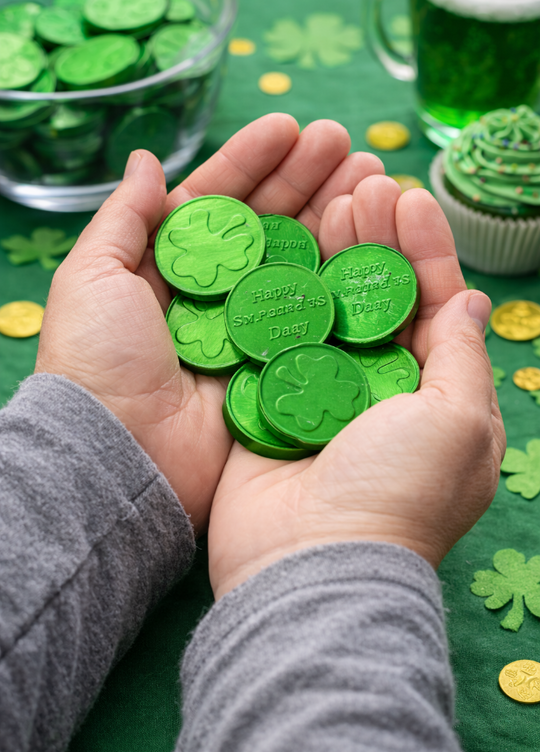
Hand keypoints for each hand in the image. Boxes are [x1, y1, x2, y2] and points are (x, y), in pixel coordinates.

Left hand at [35, 114, 383, 532]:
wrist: (122, 452)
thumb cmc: (97, 360)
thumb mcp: (92, 276)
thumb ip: (124, 217)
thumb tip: (148, 158)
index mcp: (171, 267)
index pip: (219, 202)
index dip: (253, 162)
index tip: (291, 126)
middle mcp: (217, 295)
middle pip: (269, 226)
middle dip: (307, 180)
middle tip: (349, 144)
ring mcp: (251, 330)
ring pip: (299, 263)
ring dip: (334, 218)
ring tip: (371, 177)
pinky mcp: (278, 364)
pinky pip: (314, 314)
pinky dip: (341, 280)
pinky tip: (370, 242)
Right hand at [208, 178, 506, 597]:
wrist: (311, 565)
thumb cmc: (400, 494)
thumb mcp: (459, 422)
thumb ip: (463, 357)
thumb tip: (471, 302)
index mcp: (435, 394)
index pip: (435, 305)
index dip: (425, 250)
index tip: (408, 198)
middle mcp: (381, 389)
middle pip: (379, 298)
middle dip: (376, 240)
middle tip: (361, 186)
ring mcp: (323, 392)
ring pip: (329, 308)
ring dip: (331, 254)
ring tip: (329, 201)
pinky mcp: (272, 400)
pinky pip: (281, 336)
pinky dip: (284, 293)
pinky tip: (283, 249)